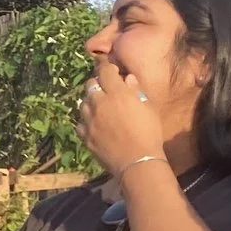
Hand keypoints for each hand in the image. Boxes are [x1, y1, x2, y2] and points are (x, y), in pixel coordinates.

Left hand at [76, 59, 168, 178]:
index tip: (112, 71)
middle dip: (97, 84)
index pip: (105, 71)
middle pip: (90, 85)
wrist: (137, 162)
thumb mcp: (148, 108)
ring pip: (83, 103)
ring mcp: (89, 120)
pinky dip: (86, 120)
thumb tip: (127, 78)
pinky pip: (81, 122)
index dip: (107, 68)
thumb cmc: (149, 133)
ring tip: (100, 108)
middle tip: (106, 90)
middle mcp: (99, 103)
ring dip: (90, 102)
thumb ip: (136, 90)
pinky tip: (95, 125)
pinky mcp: (85, 136)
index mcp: (117, 93)